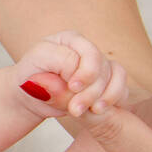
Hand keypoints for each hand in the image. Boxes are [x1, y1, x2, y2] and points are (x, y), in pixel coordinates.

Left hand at [12, 29, 129, 119]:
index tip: (72, 88)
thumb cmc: (30, 78)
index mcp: (71, 39)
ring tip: (90, 112)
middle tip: (75, 109)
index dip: (84, 72)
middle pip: (103, 68)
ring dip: (104, 97)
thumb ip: (59, 62)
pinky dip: (114, 99)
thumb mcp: (37, 63)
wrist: (29, 98)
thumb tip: (75, 70)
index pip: (90, 54)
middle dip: (91, 91)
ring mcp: (100, 66)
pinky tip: (99, 110)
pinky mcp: (107, 83)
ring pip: (116, 77)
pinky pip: (122, 88)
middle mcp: (88, 51)